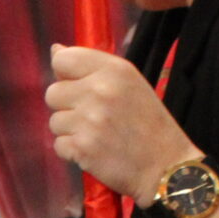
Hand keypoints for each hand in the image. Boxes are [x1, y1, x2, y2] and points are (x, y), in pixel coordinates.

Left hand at [44, 45, 196, 199]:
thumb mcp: (131, 84)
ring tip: (97, 135)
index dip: (65, 74)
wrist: (166, 167)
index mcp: (115, 70)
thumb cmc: (149, 125)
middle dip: (67, 106)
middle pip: (53, 92)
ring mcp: (89, 120)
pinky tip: (94, 151)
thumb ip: (93, 67)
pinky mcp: (81, 147)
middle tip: (93, 118)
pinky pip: (58, 145)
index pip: (63, 59)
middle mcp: (99, 90)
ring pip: (54, 121)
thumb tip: (55, 50)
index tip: (78, 87)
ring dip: (70, 131)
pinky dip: (72, 151)